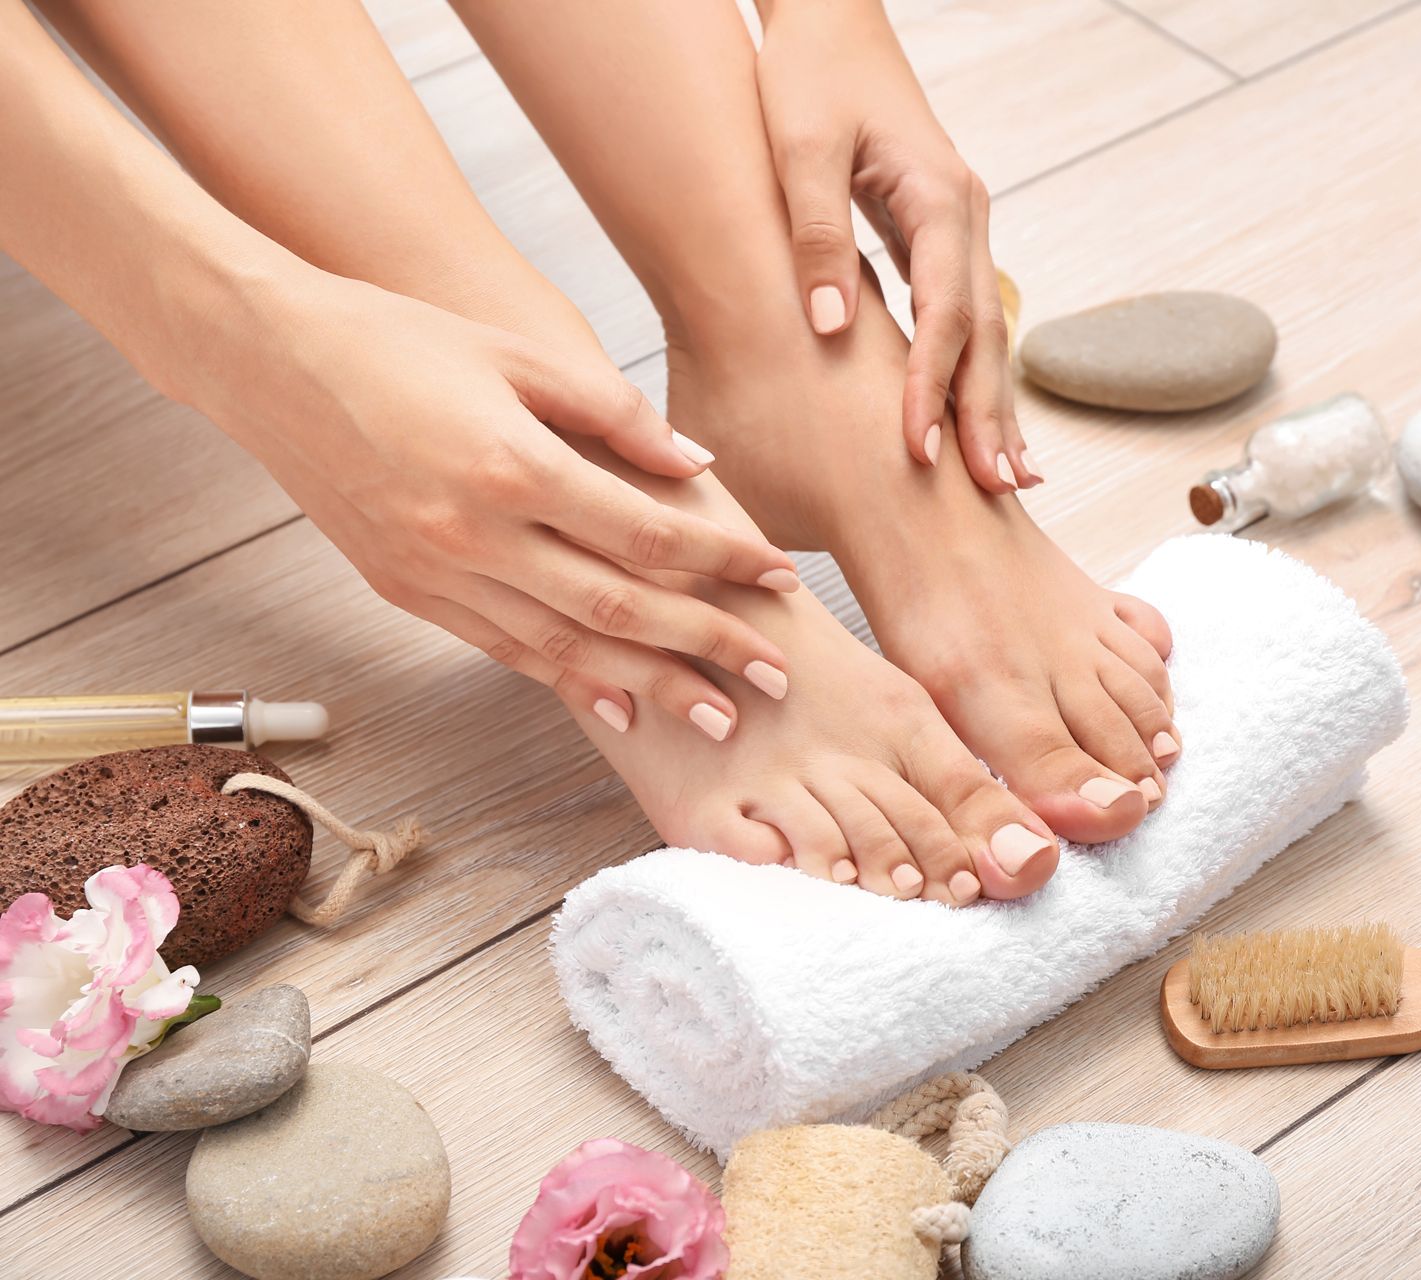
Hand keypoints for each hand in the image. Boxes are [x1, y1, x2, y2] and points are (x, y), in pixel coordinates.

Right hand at [192, 274, 799, 739]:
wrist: (268, 362)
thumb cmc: (399, 339)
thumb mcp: (517, 354)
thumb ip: (614, 413)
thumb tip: (695, 467)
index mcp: (512, 466)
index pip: (647, 535)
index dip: (722, 562)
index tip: (779, 577)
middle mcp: (475, 534)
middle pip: (619, 609)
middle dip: (707, 646)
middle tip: (776, 677)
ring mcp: (436, 573)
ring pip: (564, 648)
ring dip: (648, 687)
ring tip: (716, 718)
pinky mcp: (407, 593)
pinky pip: (503, 651)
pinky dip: (567, 682)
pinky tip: (618, 706)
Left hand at [754, 0, 1036, 494]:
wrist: (828, 20)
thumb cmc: (808, 73)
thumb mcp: (798, 147)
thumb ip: (816, 235)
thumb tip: (832, 324)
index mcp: (938, 197)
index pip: (947, 311)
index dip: (936, 385)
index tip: (920, 450)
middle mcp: (964, 217)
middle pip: (987, 334)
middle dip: (991, 415)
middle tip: (998, 491)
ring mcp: (961, 229)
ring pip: (987, 332)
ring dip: (995, 405)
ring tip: (1008, 480)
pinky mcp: (941, 237)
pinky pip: (967, 319)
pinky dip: (975, 374)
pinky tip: (977, 422)